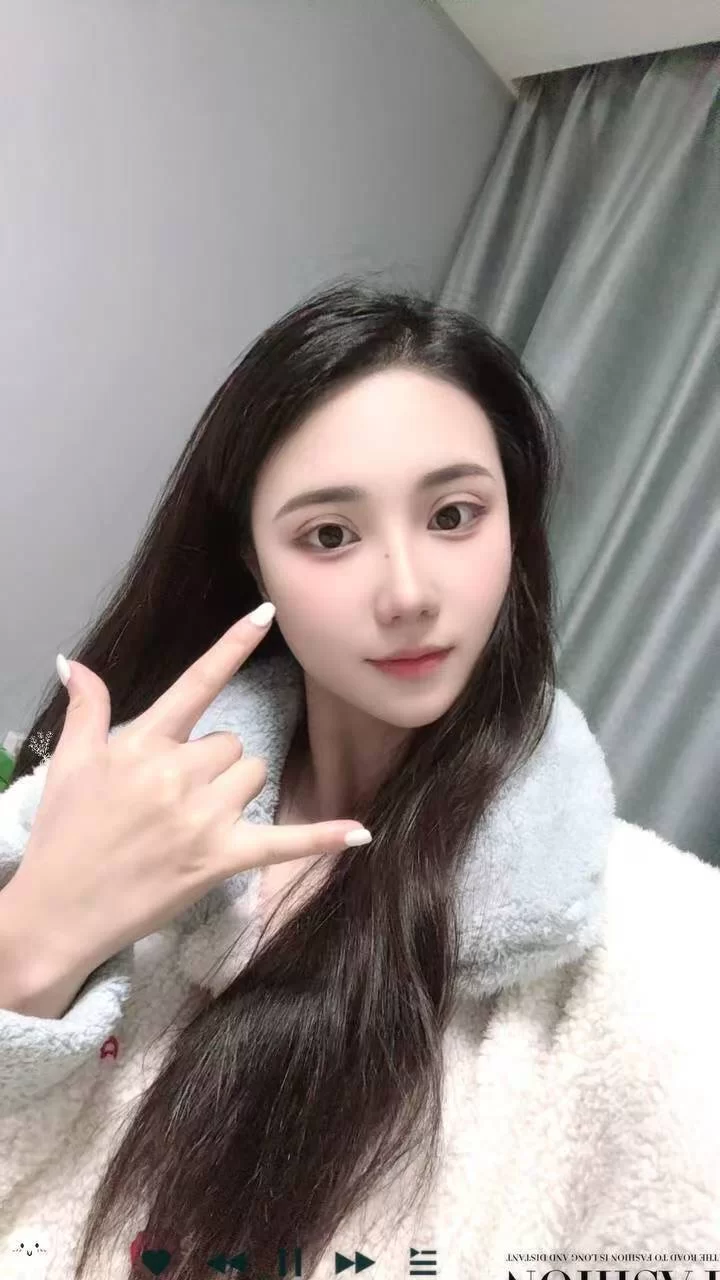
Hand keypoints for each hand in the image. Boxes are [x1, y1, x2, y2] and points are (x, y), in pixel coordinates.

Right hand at [8, 606, 371, 976]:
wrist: (57, 911)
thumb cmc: (64, 836)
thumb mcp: (70, 764)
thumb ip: (86, 709)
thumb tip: (73, 662)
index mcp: (143, 744)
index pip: (197, 682)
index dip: (233, 645)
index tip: (266, 612)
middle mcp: (177, 774)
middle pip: (232, 742)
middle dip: (212, 763)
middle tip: (174, 797)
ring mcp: (202, 817)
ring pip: (253, 776)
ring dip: (235, 792)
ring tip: (191, 822)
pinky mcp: (221, 858)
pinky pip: (285, 841)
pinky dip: (322, 837)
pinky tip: (359, 831)